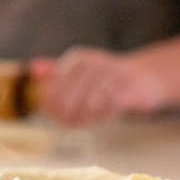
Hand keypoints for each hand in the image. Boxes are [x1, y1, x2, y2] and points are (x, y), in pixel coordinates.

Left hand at [30, 47, 165, 125]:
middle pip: (66, 99)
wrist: (146, 77)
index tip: (56, 116)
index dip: (50, 107)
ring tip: (86, 120)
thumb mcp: (78, 70)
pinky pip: (106, 109)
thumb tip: (33, 69)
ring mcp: (112, 75)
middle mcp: (93, 63)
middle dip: (65, 115)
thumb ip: (54, 71)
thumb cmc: (105, 78)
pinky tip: (102, 116)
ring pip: (85, 106)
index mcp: (78, 58)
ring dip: (83, 118)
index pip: (52, 88)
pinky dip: (101, 117)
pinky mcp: (128, 90)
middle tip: (71, 122)